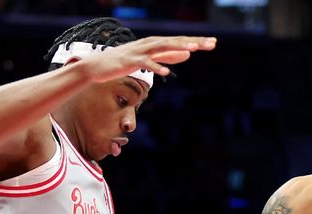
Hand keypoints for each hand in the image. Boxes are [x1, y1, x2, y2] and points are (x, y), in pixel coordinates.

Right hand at [85, 35, 216, 81]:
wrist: (98, 66)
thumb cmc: (125, 63)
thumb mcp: (151, 59)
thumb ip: (169, 57)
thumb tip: (187, 54)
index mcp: (155, 44)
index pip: (179, 41)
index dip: (196, 42)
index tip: (213, 43)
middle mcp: (149, 44)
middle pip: (174, 42)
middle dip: (193, 42)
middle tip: (211, 43)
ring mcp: (139, 51)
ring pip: (162, 48)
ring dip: (178, 48)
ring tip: (194, 50)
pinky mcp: (130, 61)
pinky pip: (145, 64)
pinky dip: (155, 67)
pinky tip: (166, 73)